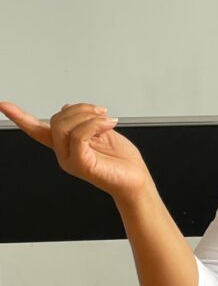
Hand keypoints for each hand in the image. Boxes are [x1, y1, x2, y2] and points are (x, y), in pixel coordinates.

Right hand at [0, 101, 150, 200]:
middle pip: (56, 119)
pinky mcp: (81, 164)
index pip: (37, 129)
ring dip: (91, 116)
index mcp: (66, 144)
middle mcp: (63, 153)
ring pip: (65, 125)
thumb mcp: (101, 133)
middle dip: (81, 108)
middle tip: (102, 113)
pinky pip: (79, 135)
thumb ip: (83, 122)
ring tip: (108, 121)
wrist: (135, 180)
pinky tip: (108, 125)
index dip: (20, 117)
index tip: (3, 105)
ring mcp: (70, 160)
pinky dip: (95, 124)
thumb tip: (67, 107)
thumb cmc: (121, 161)